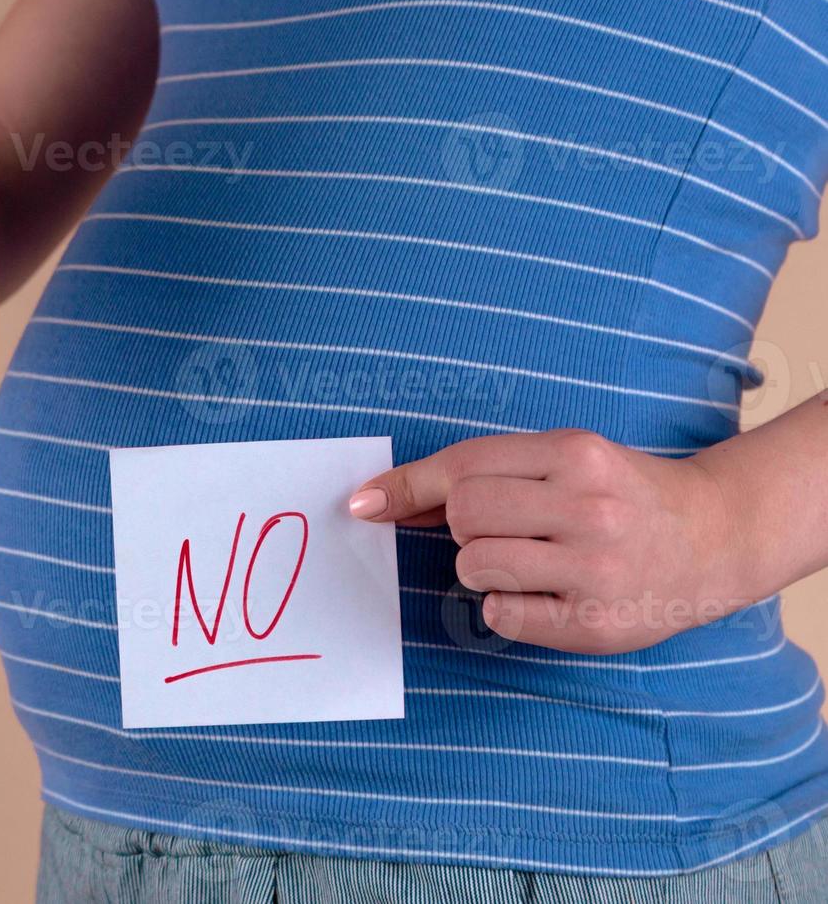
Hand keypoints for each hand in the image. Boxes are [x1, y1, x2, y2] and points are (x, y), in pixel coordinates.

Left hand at [348, 429, 758, 653]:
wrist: (714, 538)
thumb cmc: (621, 495)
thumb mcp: (567, 461)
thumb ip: (487, 474)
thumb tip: (387, 498)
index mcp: (576, 455)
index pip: (463, 466)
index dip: (404, 486)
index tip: (362, 504)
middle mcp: (588, 506)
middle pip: (462, 513)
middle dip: (461, 525)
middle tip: (505, 531)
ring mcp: (594, 566)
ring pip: (474, 562)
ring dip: (481, 566)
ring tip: (529, 562)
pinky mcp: (594, 622)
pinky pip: (500, 614)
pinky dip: (503, 606)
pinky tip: (541, 595)